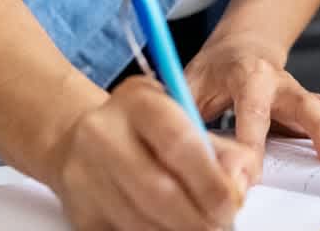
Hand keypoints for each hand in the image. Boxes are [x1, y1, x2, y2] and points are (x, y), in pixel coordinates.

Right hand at [48, 76, 254, 230]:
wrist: (77, 136)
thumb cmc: (141, 126)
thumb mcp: (180, 116)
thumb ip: (219, 147)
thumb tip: (242, 182)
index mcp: (138, 102)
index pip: (178, 142)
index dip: (209, 179)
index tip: (233, 201)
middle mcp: (104, 135)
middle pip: (158, 189)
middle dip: (198, 216)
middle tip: (222, 224)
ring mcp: (85, 175)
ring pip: (140, 220)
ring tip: (201, 226)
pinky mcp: (80, 211)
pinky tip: (170, 228)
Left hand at [184, 28, 319, 180]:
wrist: (242, 46)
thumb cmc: (213, 70)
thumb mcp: (189, 84)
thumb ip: (184, 111)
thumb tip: (178, 145)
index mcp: (247, 76)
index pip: (251, 109)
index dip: (252, 142)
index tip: (250, 174)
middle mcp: (279, 82)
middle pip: (304, 102)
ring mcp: (299, 92)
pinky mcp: (312, 103)